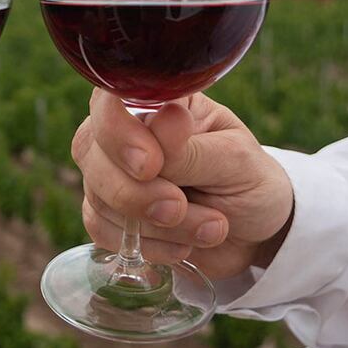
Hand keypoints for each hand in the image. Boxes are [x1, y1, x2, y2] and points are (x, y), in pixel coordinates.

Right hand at [75, 89, 292, 279]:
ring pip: (98, 196)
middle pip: (90, 151)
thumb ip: (191, 148)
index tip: (151, 166)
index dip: (118, 132)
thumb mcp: (235, 160)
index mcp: (157, 102)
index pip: (109, 101)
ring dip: (156, 225)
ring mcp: (111, 172)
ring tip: (211, 228)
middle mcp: (124, 131)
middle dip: (136, 192)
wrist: (257, 234)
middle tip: (180, 207)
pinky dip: (148, 245)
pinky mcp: (109, 214)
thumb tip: (162, 118)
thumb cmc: (249, 181)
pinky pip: (101, 230)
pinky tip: (184, 246)